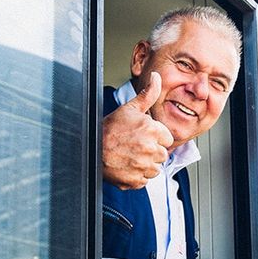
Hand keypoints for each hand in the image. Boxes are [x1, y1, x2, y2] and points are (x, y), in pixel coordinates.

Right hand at [102, 72, 173, 188]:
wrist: (90, 148)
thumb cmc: (109, 129)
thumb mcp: (130, 108)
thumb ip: (148, 94)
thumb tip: (156, 77)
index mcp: (152, 130)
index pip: (167, 139)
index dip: (156, 137)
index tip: (142, 136)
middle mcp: (150, 149)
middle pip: (162, 154)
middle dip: (151, 151)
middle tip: (134, 146)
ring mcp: (143, 166)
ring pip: (155, 169)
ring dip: (145, 165)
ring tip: (130, 155)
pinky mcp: (135, 181)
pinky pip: (144, 180)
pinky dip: (136, 176)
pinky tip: (126, 165)